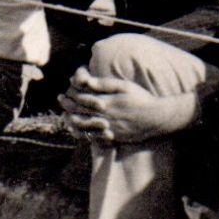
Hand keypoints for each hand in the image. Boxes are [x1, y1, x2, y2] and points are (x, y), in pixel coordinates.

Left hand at [60, 66, 196, 144]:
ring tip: (64, 116)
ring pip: (84, 126)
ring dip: (71, 121)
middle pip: (79, 112)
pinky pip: (94, 138)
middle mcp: (105, 116)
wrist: (157, 118)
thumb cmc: (141, 99)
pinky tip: (77, 130)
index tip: (64, 92)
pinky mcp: (114, 137)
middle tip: (60, 101)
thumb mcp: (124, 86)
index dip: (70, 95)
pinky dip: (83, 134)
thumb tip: (87, 80)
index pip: (81, 99)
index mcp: (106, 102)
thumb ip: (104, 84)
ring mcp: (109, 128)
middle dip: (67, 106)